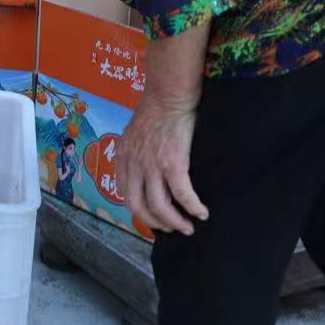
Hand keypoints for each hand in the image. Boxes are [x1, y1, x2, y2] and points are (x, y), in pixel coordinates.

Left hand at [120, 96, 209, 234]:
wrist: (168, 96)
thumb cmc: (156, 111)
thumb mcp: (134, 134)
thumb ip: (136, 154)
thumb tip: (146, 172)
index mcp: (122, 157)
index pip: (125, 194)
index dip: (139, 210)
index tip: (153, 217)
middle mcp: (133, 164)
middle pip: (138, 206)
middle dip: (155, 222)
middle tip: (171, 229)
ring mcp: (151, 166)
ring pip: (159, 206)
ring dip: (174, 222)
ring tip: (188, 227)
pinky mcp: (173, 164)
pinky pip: (183, 194)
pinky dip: (193, 207)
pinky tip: (202, 212)